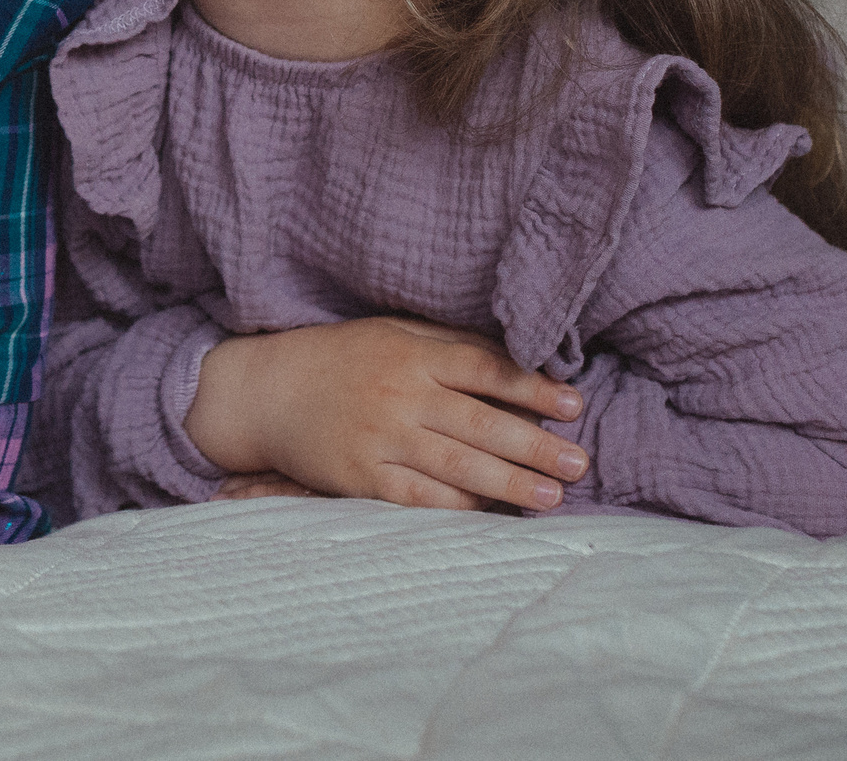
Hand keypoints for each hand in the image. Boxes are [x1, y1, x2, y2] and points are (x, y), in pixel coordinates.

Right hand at [183, 316, 589, 511]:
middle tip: (579, 462)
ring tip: (552, 496)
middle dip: (535, 445)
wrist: (266, 390)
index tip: (573, 405)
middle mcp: (399, 395)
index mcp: (412, 353)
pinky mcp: (359, 477)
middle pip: (479, 423)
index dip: (533, 388)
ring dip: (510, 483)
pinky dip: (456, 508)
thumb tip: (518, 359)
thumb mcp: (393, 332)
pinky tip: (490, 514)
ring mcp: (378, 438)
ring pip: (456, 465)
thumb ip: (450, 344)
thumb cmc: (341, 358)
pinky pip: (416, 498)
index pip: (485, 370)